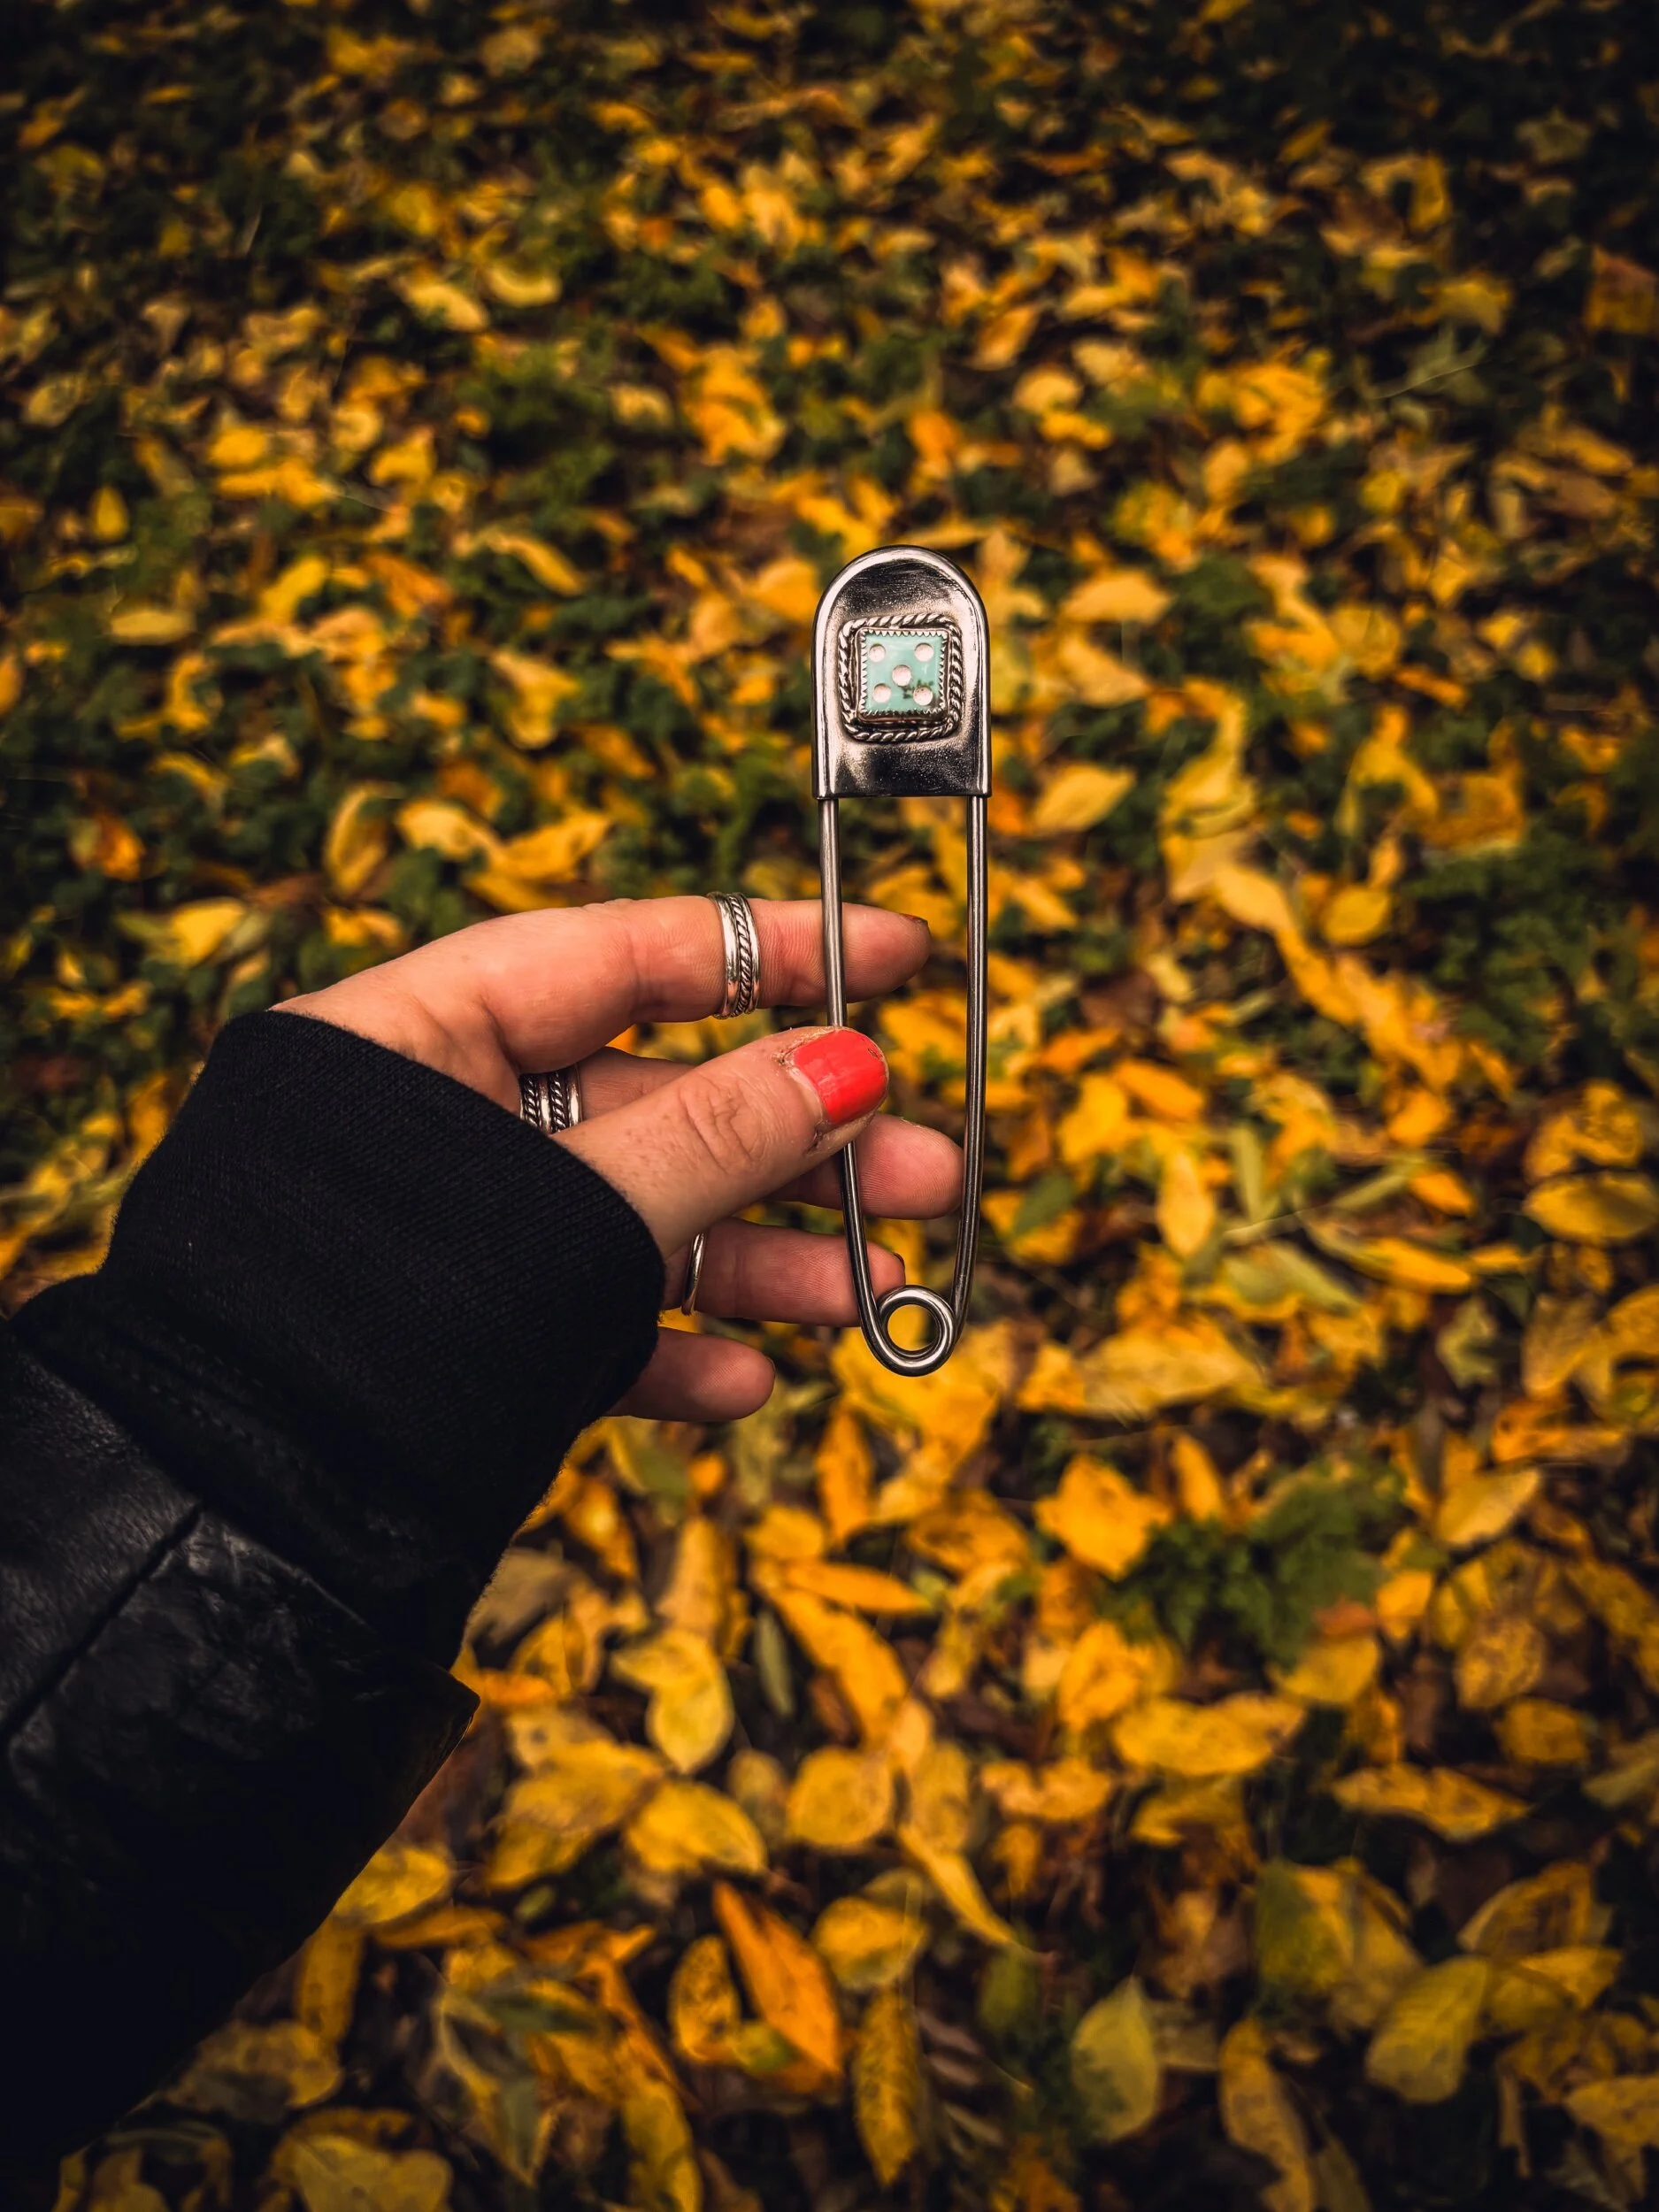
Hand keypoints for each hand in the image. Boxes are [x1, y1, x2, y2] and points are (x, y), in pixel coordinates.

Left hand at [277, 897, 959, 1418]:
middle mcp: (438, 1124)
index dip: (778, 952)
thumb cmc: (371, 1329)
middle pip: (657, 1103)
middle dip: (802, 1147)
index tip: (903, 957)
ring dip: (763, 1261)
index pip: (628, 956)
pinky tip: (742, 1385)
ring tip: (876, 1294)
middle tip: (932, 1173)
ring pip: (640, 1222)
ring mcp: (452, 1239)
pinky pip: (587, 1327)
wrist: (237, 1528)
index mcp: (419, 1035)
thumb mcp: (571, 1214)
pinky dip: (669, 1352)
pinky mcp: (460, 1345)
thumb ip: (715, 1137)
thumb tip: (853, 1065)